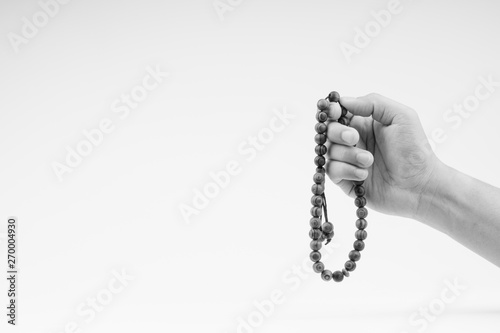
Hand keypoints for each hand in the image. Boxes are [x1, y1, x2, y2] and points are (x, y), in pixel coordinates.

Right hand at [325, 93, 441, 218]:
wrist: (419, 185)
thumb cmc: (414, 150)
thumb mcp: (401, 116)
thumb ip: (373, 102)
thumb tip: (343, 101)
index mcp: (364, 123)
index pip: (337, 113)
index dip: (331, 111)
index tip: (335, 112)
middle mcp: (353, 141)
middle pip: (328, 131)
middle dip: (338, 133)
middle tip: (354, 138)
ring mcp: (348, 161)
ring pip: (328, 151)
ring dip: (347, 155)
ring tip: (369, 161)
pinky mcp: (346, 180)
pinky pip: (332, 171)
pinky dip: (346, 171)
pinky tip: (364, 174)